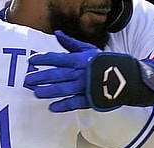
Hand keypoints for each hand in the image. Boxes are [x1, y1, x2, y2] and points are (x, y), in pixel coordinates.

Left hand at [25, 31, 153, 112]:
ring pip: (62, 89)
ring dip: (47, 92)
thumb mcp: (88, 49)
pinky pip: (74, 103)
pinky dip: (63, 106)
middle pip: (55, 75)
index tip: (31, 62)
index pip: (56, 59)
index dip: (42, 60)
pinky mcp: (89, 99)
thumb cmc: (104, 61)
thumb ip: (71, 43)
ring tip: (36, 93)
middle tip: (27, 81)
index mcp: (78, 59)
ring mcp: (84, 87)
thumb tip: (58, 34)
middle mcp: (79, 73)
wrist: (126, 76)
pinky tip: (52, 108)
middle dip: (40, 78)